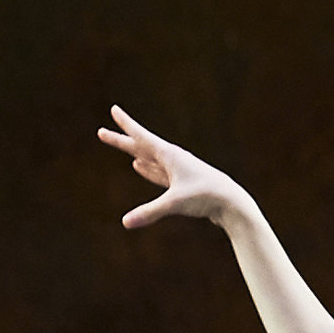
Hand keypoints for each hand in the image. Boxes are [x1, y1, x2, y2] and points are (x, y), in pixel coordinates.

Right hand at [97, 105, 254, 229]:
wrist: (231, 203)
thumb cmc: (205, 197)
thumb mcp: (174, 204)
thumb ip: (149, 213)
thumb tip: (125, 223)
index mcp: (169, 155)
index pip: (141, 136)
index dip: (125, 124)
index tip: (113, 109)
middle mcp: (173, 159)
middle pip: (141, 146)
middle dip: (121, 140)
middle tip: (102, 133)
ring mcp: (178, 171)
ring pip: (150, 159)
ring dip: (134, 153)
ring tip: (124, 148)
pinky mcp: (182, 184)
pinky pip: (159, 173)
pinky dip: (148, 169)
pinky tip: (140, 166)